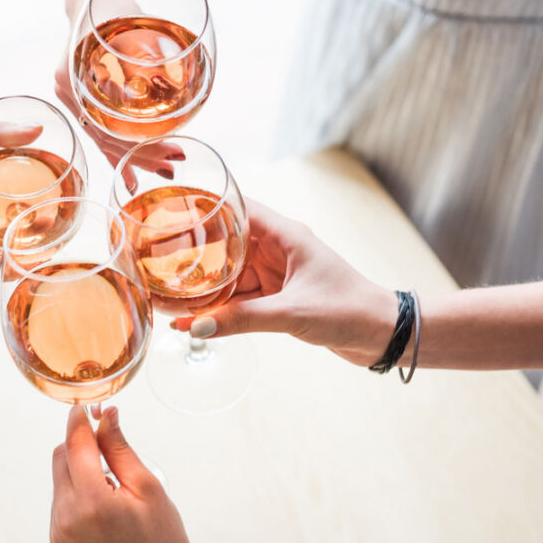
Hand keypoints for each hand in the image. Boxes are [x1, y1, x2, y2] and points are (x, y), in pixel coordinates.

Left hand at [50, 406, 191, 542]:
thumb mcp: (147, 488)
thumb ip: (119, 448)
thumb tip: (106, 415)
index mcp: (92, 503)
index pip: (76, 445)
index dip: (79, 421)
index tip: (84, 407)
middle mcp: (68, 518)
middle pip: (61, 458)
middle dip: (81, 446)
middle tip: (107, 449)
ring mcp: (60, 532)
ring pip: (59, 478)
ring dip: (79, 471)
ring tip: (112, 489)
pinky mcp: (58, 540)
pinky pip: (60, 500)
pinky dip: (77, 493)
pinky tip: (102, 506)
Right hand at [54, 0, 182, 190]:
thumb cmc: (111, 2)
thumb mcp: (129, 21)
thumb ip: (143, 49)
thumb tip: (170, 76)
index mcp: (72, 78)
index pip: (106, 124)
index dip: (139, 142)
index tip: (170, 148)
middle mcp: (68, 93)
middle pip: (105, 137)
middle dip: (142, 155)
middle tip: (173, 165)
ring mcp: (73, 98)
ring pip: (104, 138)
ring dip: (135, 156)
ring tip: (165, 170)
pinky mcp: (84, 100)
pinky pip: (101, 132)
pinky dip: (119, 152)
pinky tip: (132, 176)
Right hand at [171, 201, 396, 366]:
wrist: (383, 335)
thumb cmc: (349, 310)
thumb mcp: (292, 314)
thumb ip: (242, 320)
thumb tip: (196, 328)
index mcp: (286, 235)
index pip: (238, 208)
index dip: (206, 207)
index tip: (173, 210)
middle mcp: (278, 248)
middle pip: (227, 242)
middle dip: (196, 251)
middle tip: (158, 257)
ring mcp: (276, 272)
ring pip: (230, 272)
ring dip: (205, 284)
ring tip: (169, 292)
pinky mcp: (277, 296)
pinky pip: (240, 297)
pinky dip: (220, 307)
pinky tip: (193, 319)